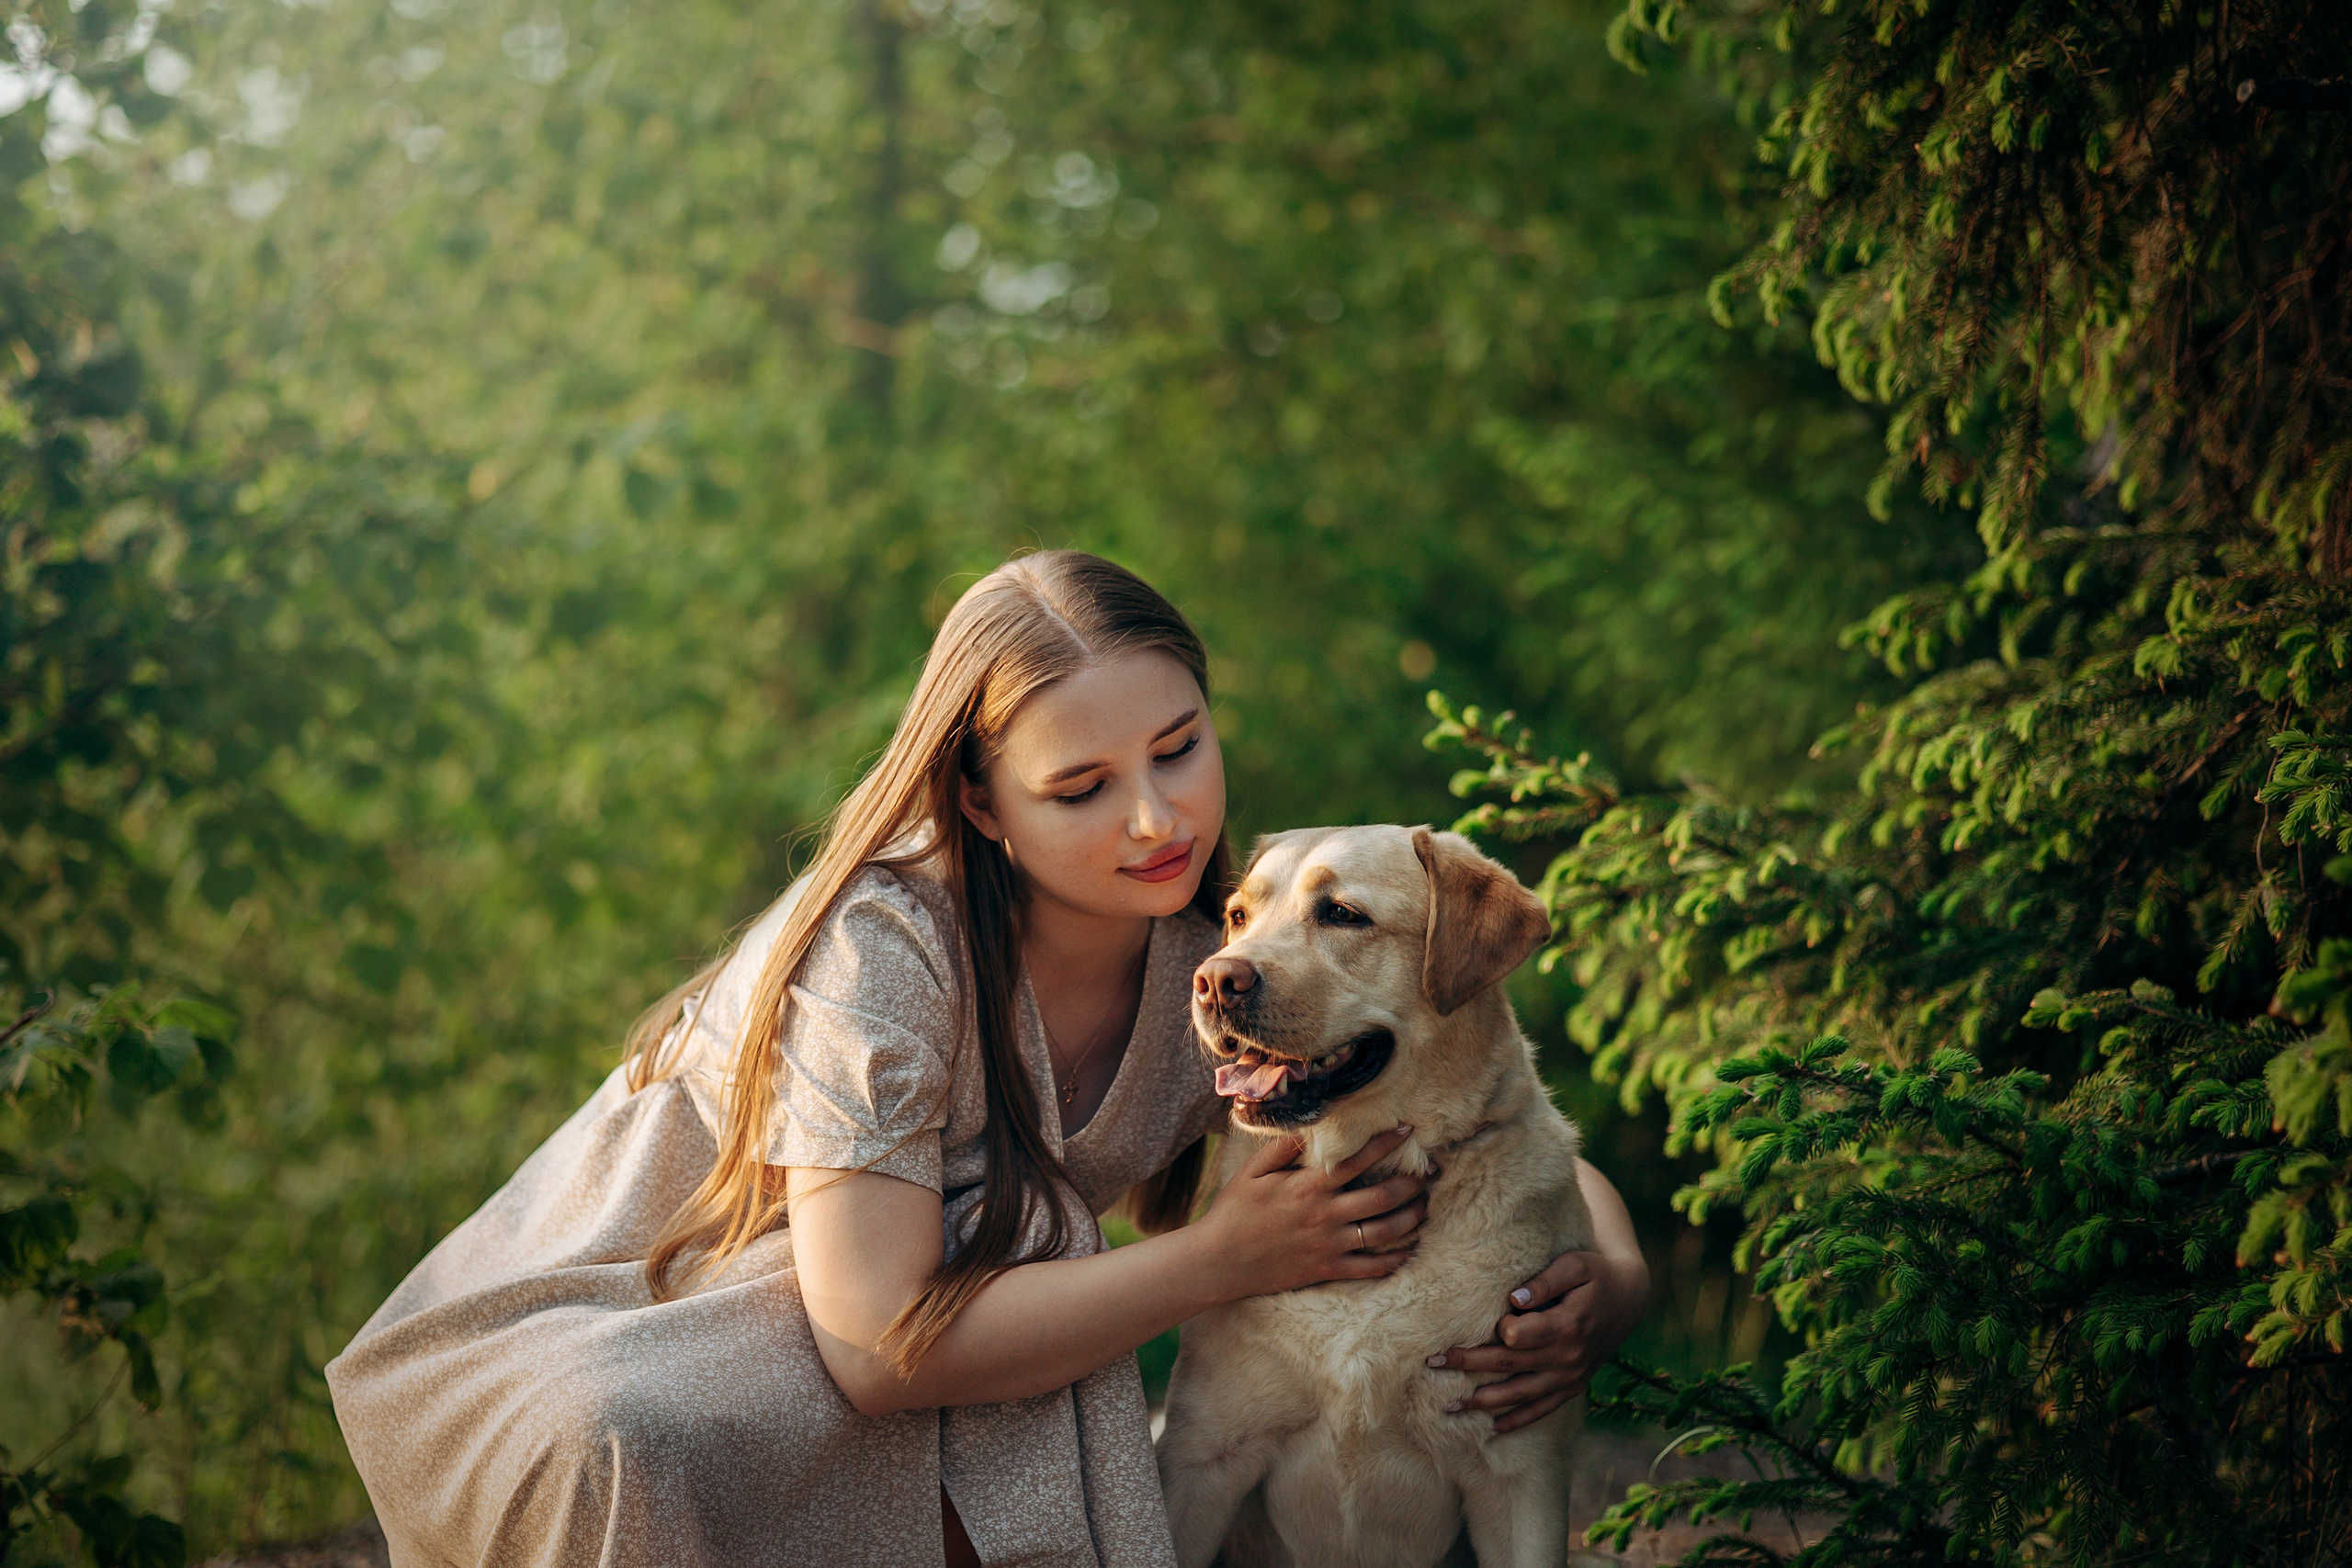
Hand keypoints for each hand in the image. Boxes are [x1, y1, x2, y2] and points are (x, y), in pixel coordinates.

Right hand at [1192, 1124, 1428, 1299]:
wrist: (1219, 1260)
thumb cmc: (1234, 1210)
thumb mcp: (1253, 1171)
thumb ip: (1285, 1148)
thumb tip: (1312, 1127)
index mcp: (1309, 1185)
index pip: (1359, 1158)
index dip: (1387, 1142)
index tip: (1408, 1130)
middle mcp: (1326, 1214)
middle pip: (1384, 1196)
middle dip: (1413, 1182)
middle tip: (1430, 1172)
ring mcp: (1330, 1244)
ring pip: (1386, 1231)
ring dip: (1412, 1217)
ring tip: (1425, 1205)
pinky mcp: (1327, 1270)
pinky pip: (1371, 1267)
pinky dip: (1395, 1259)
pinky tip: (1409, 1250)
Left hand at [1425, 1249, 1640, 1433]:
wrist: (1629, 1300)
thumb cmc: (1596, 1275)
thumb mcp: (1576, 1265)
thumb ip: (1545, 1280)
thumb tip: (1513, 1300)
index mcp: (1567, 1325)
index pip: (1517, 1336)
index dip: (1499, 1328)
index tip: (1493, 1317)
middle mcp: (1566, 1358)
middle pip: (1507, 1365)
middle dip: (1467, 1365)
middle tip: (1431, 1362)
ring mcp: (1568, 1377)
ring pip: (1518, 1395)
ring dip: (1482, 1402)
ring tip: (1448, 1407)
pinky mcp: (1570, 1387)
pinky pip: (1541, 1410)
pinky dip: (1517, 1420)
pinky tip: (1491, 1429)